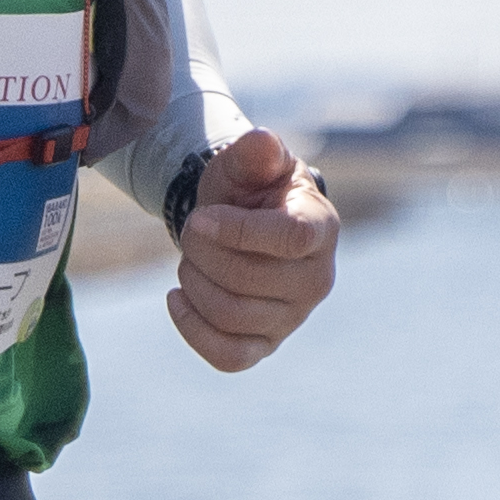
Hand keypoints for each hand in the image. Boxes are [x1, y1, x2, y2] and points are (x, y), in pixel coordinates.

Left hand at [164, 125, 338, 370]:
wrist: (246, 227)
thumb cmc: (251, 191)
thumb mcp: (250, 165)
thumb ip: (255, 152)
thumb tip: (262, 142)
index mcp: (321, 228)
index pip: (290, 239)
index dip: (237, 230)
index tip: (203, 217)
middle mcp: (317, 279)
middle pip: (247, 279)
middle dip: (201, 252)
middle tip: (192, 231)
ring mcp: (294, 317)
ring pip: (231, 316)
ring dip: (193, 282)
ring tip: (189, 260)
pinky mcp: (267, 345)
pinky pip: (228, 357)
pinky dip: (192, 328)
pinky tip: (178, 299)